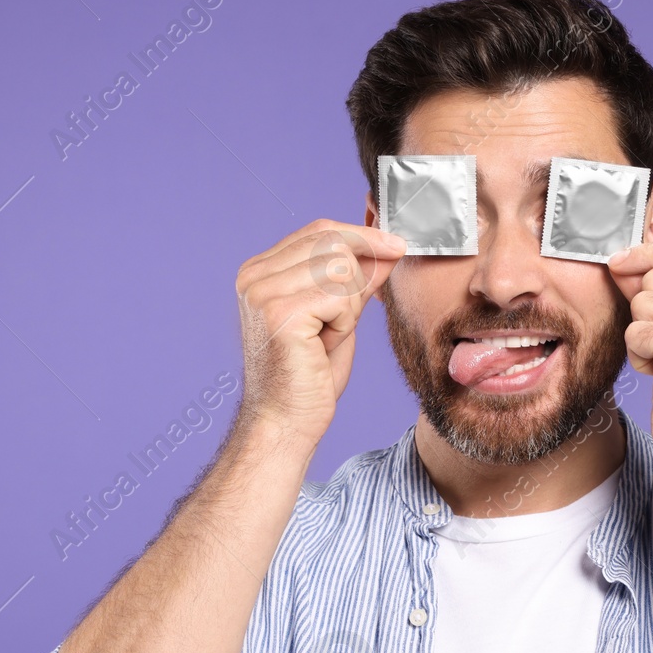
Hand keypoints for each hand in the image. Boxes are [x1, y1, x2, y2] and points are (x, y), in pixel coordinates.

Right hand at [234, 220, 404, 446]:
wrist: (287, 421)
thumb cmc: (309, 376)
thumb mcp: (340, 316)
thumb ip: (358, 280)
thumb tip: (389, 247)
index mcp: (261, 272)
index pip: (320, 230)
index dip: (363, 235)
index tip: (397, 245)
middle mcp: (255, 277)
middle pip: (333, 242)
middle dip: (355, 282)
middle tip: (339, 323)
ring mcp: (263, 292)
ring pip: (341, 267)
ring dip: (349, 306)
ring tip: (326, 337)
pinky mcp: (279, 313)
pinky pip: (340, 296)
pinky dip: (344, 323)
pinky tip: (322, 346)